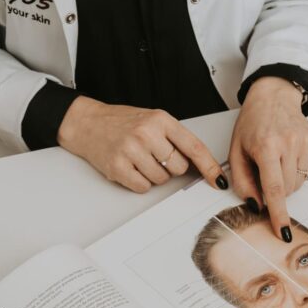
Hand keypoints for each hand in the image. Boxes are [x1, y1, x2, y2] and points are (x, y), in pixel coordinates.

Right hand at [58, 96, 226, 192]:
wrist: (88, 123)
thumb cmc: (123, 122)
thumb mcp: (153, 120)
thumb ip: (175, 138)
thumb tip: (201, 164)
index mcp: (161, 120)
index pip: (194, 147)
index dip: (209, 166)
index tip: (218, 180)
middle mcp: (147, 133)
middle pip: (179, 168)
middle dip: (171, 166)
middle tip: (154, 155)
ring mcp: (131, 150)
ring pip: (161, 179)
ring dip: (154, 175)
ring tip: (139, 159)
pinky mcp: (118, 166)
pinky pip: (143, 187)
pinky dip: (140, 182)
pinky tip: (131, 167)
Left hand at [229, 77, 307, 240]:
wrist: (273, 97)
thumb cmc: (252, 124)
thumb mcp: (236, 151)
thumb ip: (242, 181)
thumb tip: (256, 205)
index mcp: (266, 145)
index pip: (274, 188)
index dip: (278, 213)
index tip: (283, 232)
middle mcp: (289, 143)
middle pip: (287, 189)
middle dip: (276, 191)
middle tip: (266, 171)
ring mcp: (306, 142)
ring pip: (299, 183)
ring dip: (287, 181)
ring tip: (277, 159)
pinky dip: (298, 170)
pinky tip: (289, 154)